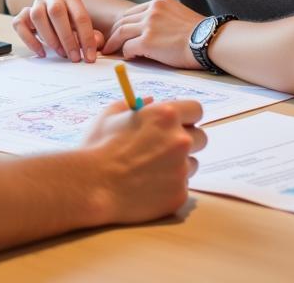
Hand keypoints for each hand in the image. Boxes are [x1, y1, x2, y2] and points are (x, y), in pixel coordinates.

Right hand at [12, 0, 104, 62]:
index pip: (80, 16)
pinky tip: (41, 52)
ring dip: (49, 37)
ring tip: (60, 53)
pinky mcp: (23, 15)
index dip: (86, 38)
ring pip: (37, 15)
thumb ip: (94, 37)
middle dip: (67, 38)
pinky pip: (20, 24)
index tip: (89, 57)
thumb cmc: (72, 27)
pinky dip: (30, 40)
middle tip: (74, 57)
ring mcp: (37, 4)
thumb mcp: (85, 32)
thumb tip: (97, 42)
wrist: (54, 22)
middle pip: (56, 11)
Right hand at [83, 99, 205, 222]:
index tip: (177, 122)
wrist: (93, 185)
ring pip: (191, 163)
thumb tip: (150, 100)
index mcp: (165, 115)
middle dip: (185, 140)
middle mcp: (180, 140)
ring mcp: (182, 169)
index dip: (187, 116)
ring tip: (150, 169)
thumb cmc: (98, 146)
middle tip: (164, 147)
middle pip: (200, 138)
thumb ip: (133, 104)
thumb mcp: (110, 115)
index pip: (196, 110)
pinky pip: (181, 186)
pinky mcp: (180, 193)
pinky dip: (169, 185)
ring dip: (178, 164)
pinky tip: (146, 185)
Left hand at [101, 0, 202, 68]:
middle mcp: (152, 9)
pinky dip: (125, 53)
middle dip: (115, 31)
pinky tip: (128, 57)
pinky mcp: (147, 41)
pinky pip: (128, 47)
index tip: (120, 31)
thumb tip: (155, 30)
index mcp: (160, 2)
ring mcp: (149, 24)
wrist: (211, 42)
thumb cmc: (201, 35)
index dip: (125, 23)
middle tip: (109, 42)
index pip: (134, 11)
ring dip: (114, 42)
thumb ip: (164, 18)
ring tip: (110, 51)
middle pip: (124, 20)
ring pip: (121, 32)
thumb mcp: (180, 15)